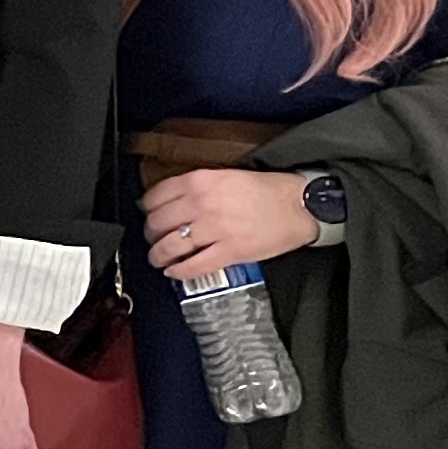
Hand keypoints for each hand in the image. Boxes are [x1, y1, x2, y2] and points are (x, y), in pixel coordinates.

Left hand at [142, 167, 318, 281]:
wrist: (300, 205)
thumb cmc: (267, 190)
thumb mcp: (225, 176)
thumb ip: (196, 187)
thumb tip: (169, 201)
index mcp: (200, 181)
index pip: (155, 197)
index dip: (147, 210)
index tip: (148, 215)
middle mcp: (202, 204)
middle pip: (157, 223)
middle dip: (151, 234)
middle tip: (154, 238)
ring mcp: (215, 229)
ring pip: (169, 246)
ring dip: (158, 256)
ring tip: (158, 259)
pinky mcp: (229, 252)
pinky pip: (193, 266)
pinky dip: (179, 272)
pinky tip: (174, 272)